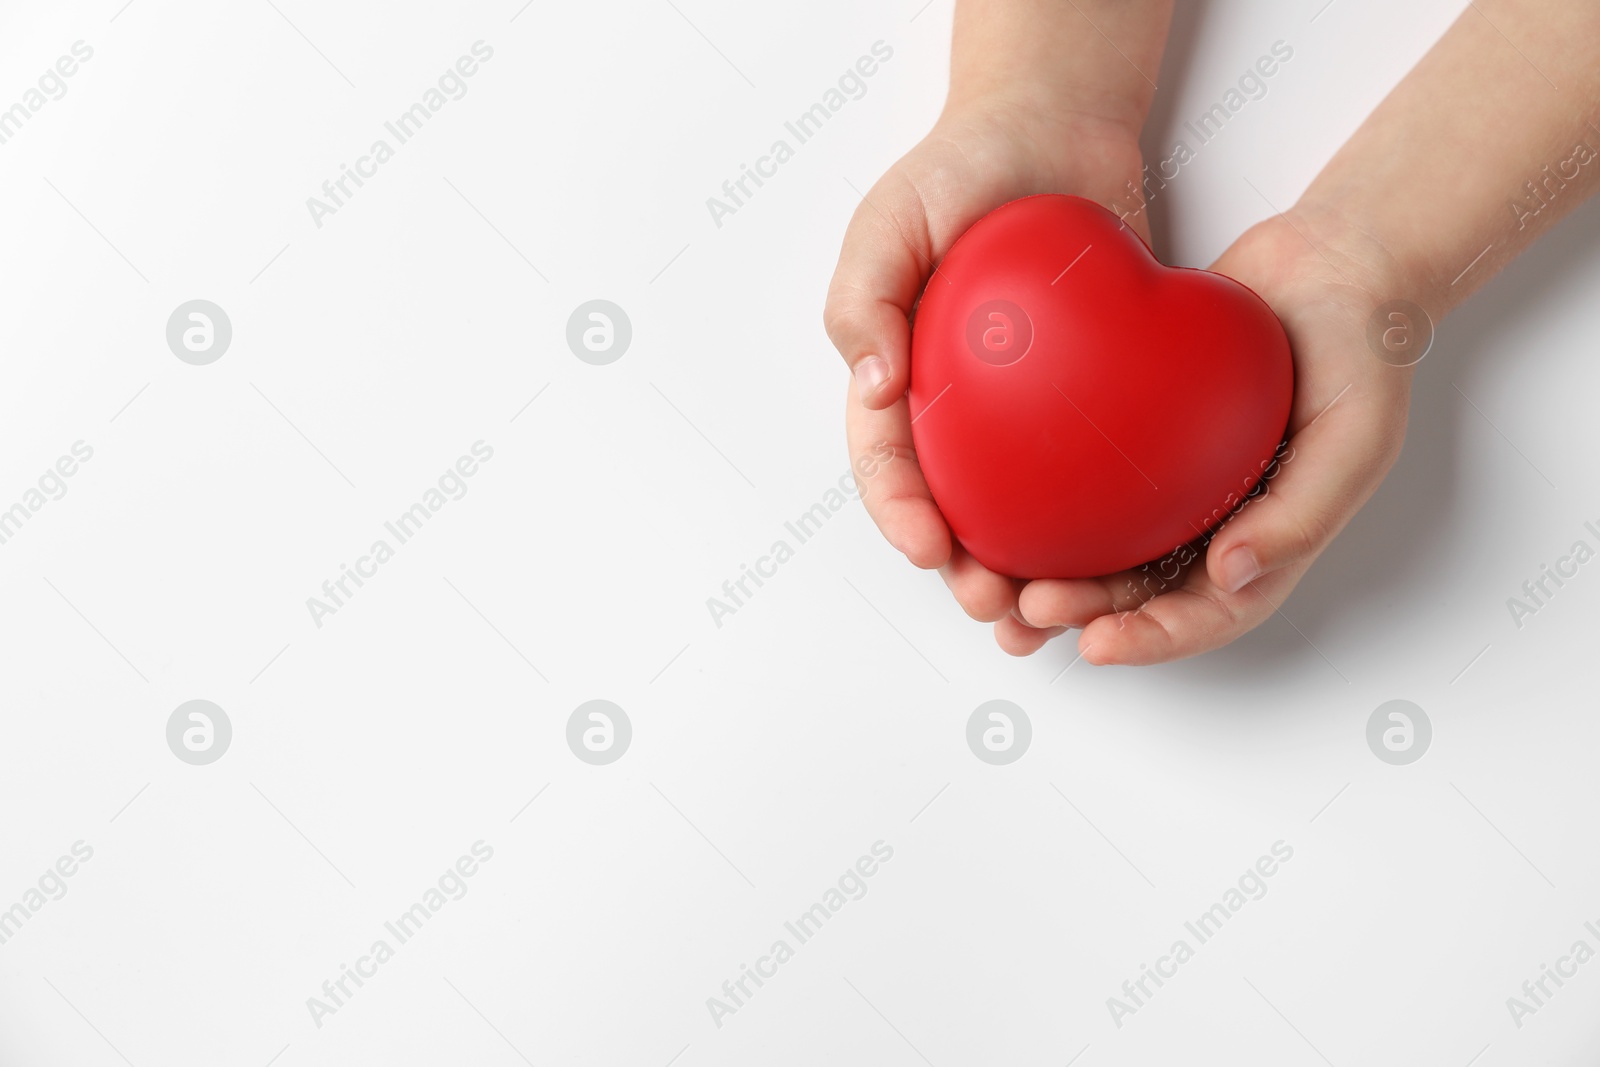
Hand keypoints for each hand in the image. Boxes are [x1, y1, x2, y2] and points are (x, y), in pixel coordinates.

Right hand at [826, 98, 1145, 625]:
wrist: (1056, 127)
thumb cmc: (961, 166)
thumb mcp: (889, 218)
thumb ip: (864, 296)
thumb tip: (872, 386)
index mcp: (899, 377)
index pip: (887, 462)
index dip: (901, 514)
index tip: (930, 549)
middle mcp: (958, 407)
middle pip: (954, 508)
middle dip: (965, 570)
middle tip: (993, 604)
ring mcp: (1023, 411)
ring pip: (1021, 511)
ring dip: (1028, 570)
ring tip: (1048, 614)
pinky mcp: (1088, 401)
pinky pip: (1090, 471)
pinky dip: (1097, 524)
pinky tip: (1121, 559)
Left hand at [1008, 209, 1416, 662]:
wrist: (1328, 266)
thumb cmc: (1361, 354)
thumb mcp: (1356, 438)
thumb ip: (1302, 514)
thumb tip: (1232, 577)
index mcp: (1265, 541)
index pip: (1206, 614)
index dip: (1152, 640)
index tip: (1096, 643)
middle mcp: (1211, 521)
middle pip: (1137, 592)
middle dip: (1080, 613)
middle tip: (1026, 609)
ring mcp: (1170, 481)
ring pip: (1099, 544)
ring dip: (1048, 572)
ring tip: (992, 585)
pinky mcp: (1133, 435)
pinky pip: (1081, 475)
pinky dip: (1040, 498)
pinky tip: (990, 500)